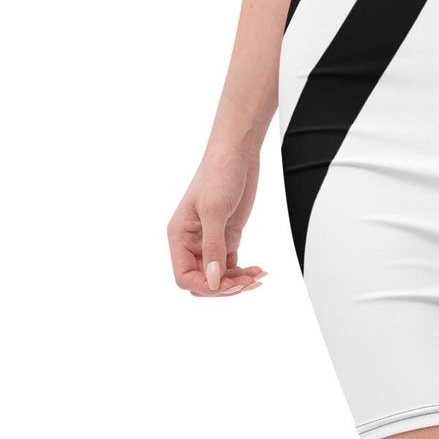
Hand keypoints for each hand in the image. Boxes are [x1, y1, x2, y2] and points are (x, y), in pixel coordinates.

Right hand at [167, 144, 267, 296]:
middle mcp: (192, 242)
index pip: (184, 276)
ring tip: (257, 278)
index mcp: (179, 236)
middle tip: (247, 282)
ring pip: (218, 276)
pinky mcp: (228, 236)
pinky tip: (259, 271)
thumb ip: (213, 247)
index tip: (226, 283)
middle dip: (223, 286)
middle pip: (202, 280)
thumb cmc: (219, 173)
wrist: (238, 152)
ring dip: (237, 282)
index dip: (204, 285)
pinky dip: (244, 271)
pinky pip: (231, 264)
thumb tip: (212, 281)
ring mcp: (210, 240)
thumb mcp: (215, 210)